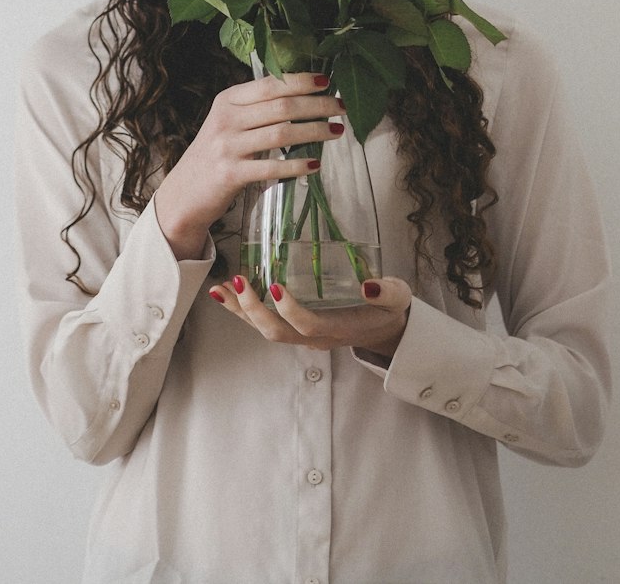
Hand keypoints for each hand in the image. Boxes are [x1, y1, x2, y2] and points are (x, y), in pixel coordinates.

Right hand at [154, 72, 345, 260]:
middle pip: (281, 106)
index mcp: (227, 100)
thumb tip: (302, 97)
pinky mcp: (230, 174)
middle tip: (341, 107)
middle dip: (317, 105)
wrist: (184, 193)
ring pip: (281, 133)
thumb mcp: (228, 123)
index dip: (301, 81)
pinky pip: (272, 167)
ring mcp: (227, 147)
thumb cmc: (215, 155)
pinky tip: (315, 164)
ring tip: (336, 131)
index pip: (270, 84)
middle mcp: (226, 119)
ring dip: (314, 131)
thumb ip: (256, 109)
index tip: (326, 82)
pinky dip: (297, 165)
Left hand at [208, 275, 412, 359]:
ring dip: (241, 311)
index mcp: (339, 328)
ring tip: (221, 288)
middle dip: (254, 310)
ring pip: (266, 330)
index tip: (276, 285)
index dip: (290, 310)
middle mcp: (316, 337)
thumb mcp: (397, 297)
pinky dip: (243, 310)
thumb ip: (387, 292)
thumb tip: (370, 284)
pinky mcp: (295, 328)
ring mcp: (303, 336)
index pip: (309, 325)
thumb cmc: (389, 308)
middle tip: (239, 281)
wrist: (385, 328)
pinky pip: (264, 323)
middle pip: (278, 333)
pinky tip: (226, 293)